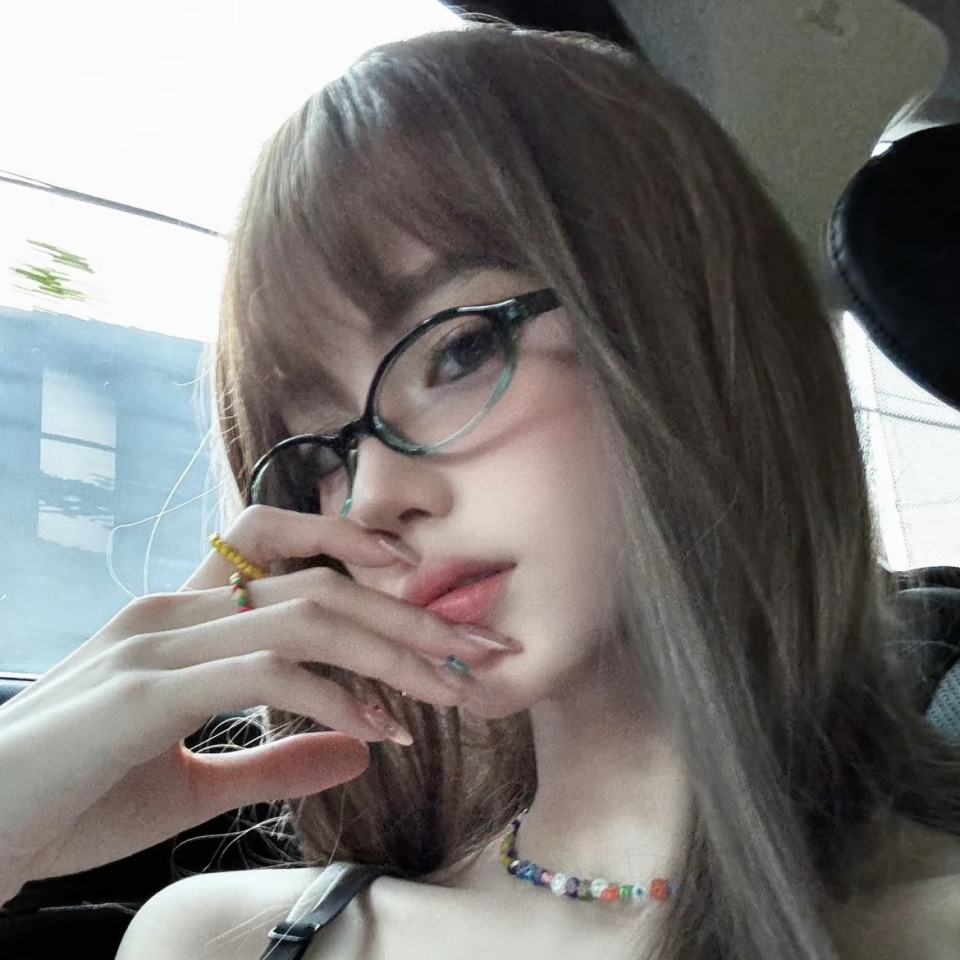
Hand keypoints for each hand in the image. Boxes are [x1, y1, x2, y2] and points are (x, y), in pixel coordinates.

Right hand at [0, 506, 494, 900]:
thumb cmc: (72, 802)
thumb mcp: (194, 782)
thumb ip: (278, 757)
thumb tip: (361, 746)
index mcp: (183, 620)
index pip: (290, 560)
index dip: (364, 568)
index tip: (429, 612)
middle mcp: (173, 612)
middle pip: (319, 583)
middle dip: (408, 615)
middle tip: (477, 650)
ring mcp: (157, 644)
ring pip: (305, 613)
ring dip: (390, 648)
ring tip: (450, 686)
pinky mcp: (144, 692)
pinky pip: (265, 669)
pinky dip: (334, 694)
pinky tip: (378, 726)